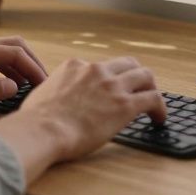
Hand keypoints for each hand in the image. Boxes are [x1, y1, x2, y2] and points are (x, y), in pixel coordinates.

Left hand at [0, 36, 47, 116]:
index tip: (45, 84)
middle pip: (10, 47)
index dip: (33, 68)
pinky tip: (4, 84)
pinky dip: (3, 68)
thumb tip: (13, 86)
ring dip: (17, 66)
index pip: (13, 54)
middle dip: (30, 61)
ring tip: (29, 85)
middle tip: (43, 82)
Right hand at [0, 56, 166, 173]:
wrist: (42, 130)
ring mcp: (112, 86)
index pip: (99, 67)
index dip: (107, 80)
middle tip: (138, 90)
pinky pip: (153, 99)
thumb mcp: (41, 94)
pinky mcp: (125, 104)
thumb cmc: (35, 121)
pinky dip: (160, 107)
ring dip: (151, 88)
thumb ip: (53, 91)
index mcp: (74, 67)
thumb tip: (51, 101)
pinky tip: (159, 119)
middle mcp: (95, 70)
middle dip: (135, 76)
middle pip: (127, 64)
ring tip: (153, 103)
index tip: (109, 92)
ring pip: (145, 76)